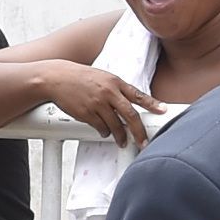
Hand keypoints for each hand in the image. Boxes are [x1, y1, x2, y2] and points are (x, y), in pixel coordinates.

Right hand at [40, 63, 162, 146]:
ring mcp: (97, 104)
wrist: (56, 78)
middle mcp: (108, 92)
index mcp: (115, 82)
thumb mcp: (102, 78)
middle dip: (139, 131)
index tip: (163, 111)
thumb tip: (130, 104)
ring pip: (115, 125)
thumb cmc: (80, 78)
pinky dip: (104, 132)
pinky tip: (104, 131)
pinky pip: (100, 128)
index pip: (138, 95)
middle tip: (143, 142)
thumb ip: (116, 90)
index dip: (152, 104)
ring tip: (122, 141)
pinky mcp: (86, 113)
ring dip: (120, 136)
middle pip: (130, 115)